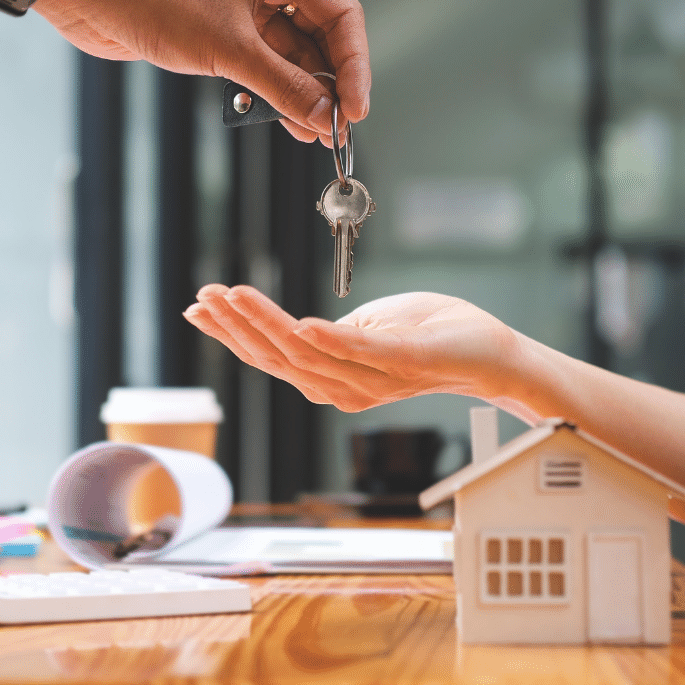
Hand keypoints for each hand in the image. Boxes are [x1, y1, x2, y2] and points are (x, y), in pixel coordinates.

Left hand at [41, 0, 369, 147]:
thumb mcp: (229, 48)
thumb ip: (282, 85)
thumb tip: (322, 113)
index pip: (341, 15)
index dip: (354, 65)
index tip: (355, 107)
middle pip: (318, 37)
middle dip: (328, 84)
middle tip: (335, 127)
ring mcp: (241, 4)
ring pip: (288, 54)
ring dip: (300, 92)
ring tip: (312, 131)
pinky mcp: (217, 28)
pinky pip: (259, 62)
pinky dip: (271, 90)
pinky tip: (282, 117)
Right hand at [182, 286, 532, 413]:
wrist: (486, 352)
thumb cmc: (427, 335)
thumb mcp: (364, 328)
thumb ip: (328, 334)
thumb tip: (291, 324)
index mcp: (331, 376)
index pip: (268, 357)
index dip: (230, 334)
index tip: (197, 307)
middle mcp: (344, 388)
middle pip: (276, 359)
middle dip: (235, 326)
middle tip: (205, 296)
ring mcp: (373, 380)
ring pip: (305, 355)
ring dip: (266, 324)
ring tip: (235, 296)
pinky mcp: (403, 364)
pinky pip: (358, 354)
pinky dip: (328, 340)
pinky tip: (300, 324)